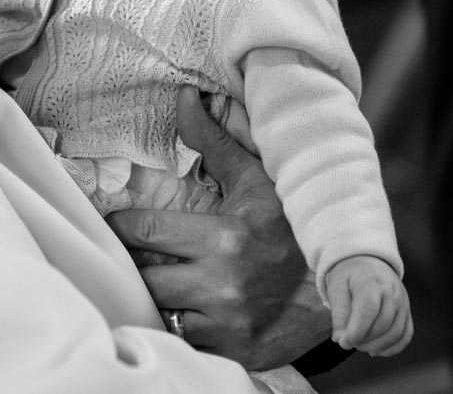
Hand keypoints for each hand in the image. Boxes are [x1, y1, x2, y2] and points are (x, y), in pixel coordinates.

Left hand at [106, 86, 330, 370]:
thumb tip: (183, 98)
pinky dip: (175, 324)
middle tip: (128, 251)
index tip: (112, 222)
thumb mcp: (255, 181)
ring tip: (156, 275)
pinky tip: (182, 306)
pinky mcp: (233, 353)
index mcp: (224, 239)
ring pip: (158, 310)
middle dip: (131, 262)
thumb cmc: (289, 229)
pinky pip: (182, 339)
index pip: (143, 231)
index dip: (119, 226)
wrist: (340, 291)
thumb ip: (213, 142)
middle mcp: (222, 285)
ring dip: (151, 294)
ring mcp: (227, 324)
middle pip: (143, 275)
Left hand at [327, 255, 412, 356]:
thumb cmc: (349, 275)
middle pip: (382, 324)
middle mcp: (392, 292)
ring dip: (377, 346)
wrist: (368, 260)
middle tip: (347, 342)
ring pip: (395, 333)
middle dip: (364, 340)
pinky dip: (392, 347)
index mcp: (372, 282)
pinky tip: (375, 351)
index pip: (368, 311)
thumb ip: (339, 314)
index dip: (356, 331)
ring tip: (359, 345)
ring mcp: (403, 302)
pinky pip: (406, 335)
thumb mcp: (336, 288)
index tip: (343, 342)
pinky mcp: (407, 312)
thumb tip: (341, 340)